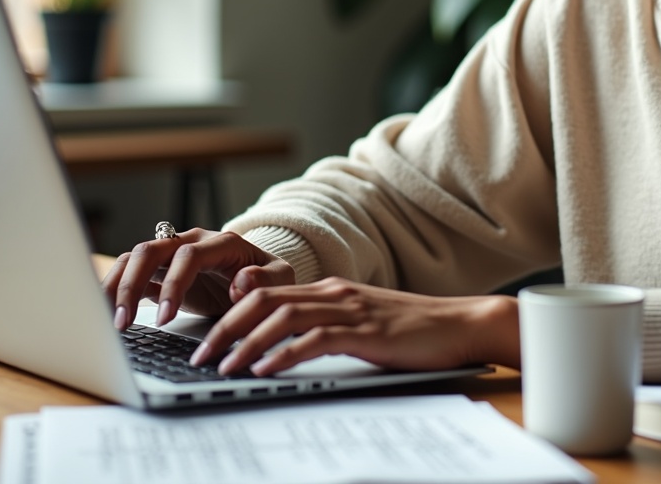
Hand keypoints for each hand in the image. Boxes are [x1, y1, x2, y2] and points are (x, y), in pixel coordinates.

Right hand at [101, 228, 294, 331]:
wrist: (256, 279)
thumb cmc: (267, 279)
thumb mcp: (280, 280)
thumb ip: (265, 279)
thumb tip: (242, 282)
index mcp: (220, 243)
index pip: (189, 256)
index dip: (174, 284)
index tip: (167, 318)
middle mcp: (190, 242)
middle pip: (151, 250)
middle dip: (132, 285)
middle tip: (123, 321)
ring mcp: (171, 255)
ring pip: (134, 258)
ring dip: (117, 286)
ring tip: (110, 321)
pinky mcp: (159, 273)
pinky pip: (130, 274)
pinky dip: (115, 290)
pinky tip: (105, 313)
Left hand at [190, 277, 519, 376]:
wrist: (460, 324)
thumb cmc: (413, 330)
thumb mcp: (360, 323)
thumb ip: (325, 328)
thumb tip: (283, 349)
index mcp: (328, 290)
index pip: (264, 294)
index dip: (229, 316)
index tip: (206, 341)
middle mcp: (333, 293)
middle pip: (262, 301)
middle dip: (225, 328)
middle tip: (199, 356)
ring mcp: (349, 309)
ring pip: (281, 318)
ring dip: (246, 343)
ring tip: (223, 366)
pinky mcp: (365, 331)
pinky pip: (315, 340)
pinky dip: (284, 354)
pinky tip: (266, 370)